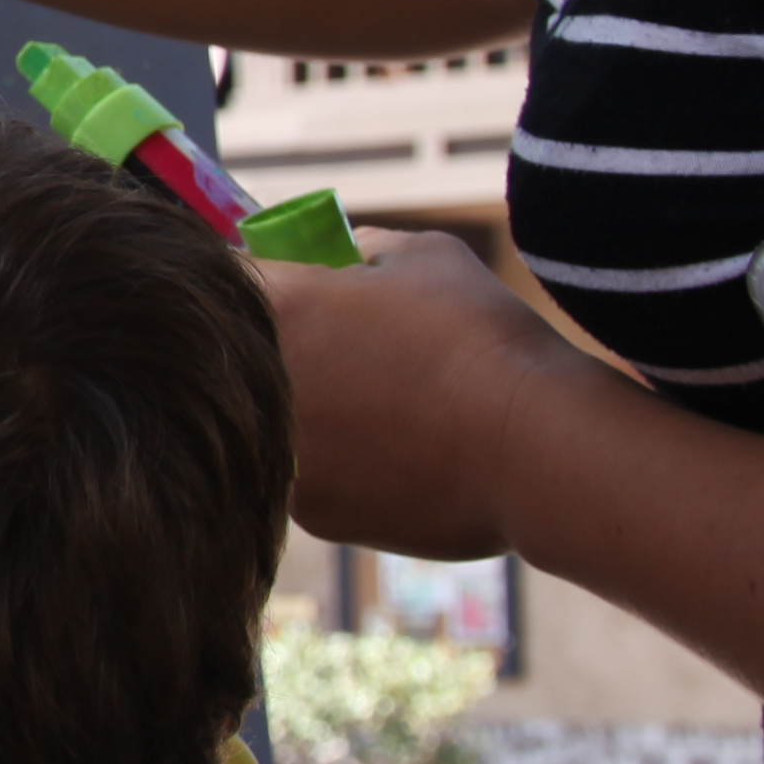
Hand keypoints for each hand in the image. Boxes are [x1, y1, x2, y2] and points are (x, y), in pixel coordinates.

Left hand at [261, 233, 583, 559]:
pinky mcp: (314, 516)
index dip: (269, 283)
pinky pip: (319, 480)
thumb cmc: (482, 339)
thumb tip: (351, 254)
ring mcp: (280, 457)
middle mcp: (256, 387)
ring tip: (394, 409)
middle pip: (249, 361)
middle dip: (295, 354)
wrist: (533, 448)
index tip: (305, 290)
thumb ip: (370, 248)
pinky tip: (408, 456)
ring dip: (322, 417)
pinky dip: (352, 470)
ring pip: (283, 427)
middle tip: (357, 354)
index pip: (230, 281)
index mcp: (275, 307)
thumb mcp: (427, 257)